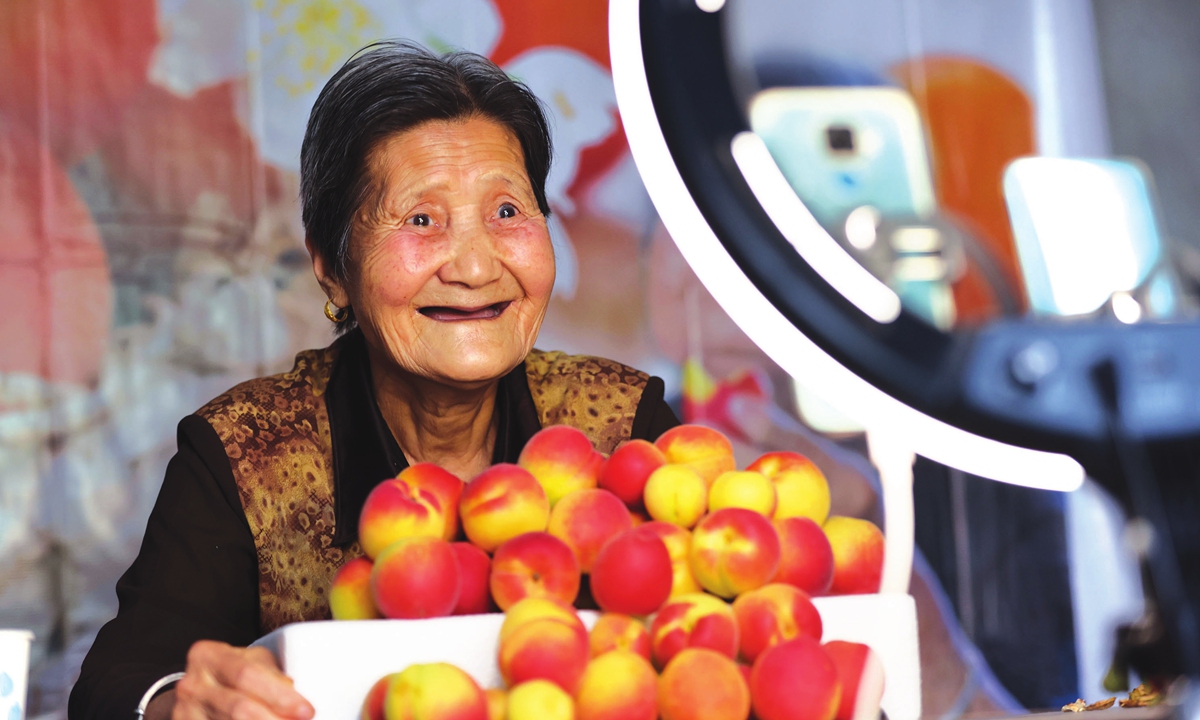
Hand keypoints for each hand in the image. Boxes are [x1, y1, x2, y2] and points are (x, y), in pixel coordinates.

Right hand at [162, 641, 314, 719]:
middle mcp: (192, 684)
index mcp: (208, 656)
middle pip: (238, 707)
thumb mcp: (249, 661)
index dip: (279, 695)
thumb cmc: (232, 674)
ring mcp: (185, 712)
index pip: (247, 675)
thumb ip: (271, 673)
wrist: (197, 693)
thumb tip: (295, 692)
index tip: (306, 710)